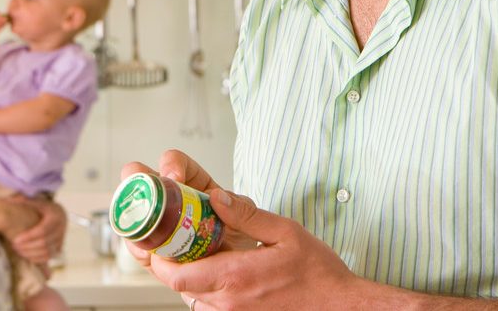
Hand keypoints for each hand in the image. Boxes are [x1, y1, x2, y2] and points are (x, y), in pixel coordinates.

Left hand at [8, 197, 66, 265]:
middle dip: (27, 246)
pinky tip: (26, 255)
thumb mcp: (38, 202)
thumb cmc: (45, 207)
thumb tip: (12, 199)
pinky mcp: (60, 247)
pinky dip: (38, 259)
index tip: (15, 240)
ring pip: (47, 252)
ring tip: (18, 250)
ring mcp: (61, 239)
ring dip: (31, 254)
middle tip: (14, 246)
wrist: (59, 214)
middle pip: (44, 243)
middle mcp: (61, 229)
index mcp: (56, 216)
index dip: (28, 237)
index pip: (42, 230)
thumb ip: (26, 201)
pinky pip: (49, 257)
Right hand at [117, 151, 258, 271]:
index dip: (171, 165)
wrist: (243, 271)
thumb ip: (242, 208)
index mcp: (193, 184)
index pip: (176, 163)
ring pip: (135, 213)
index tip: (174, 176)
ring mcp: (159, 225)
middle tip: (143, 191)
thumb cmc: (245, 239)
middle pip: (143, 180)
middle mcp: (171, 201)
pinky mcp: (155, 251)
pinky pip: (140, 246)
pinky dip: (140, 248)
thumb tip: (220, 198)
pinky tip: (147, 251)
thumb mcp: (253, 218)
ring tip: (143, 227)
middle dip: (137, 180)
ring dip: (134, 217)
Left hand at [150, 188, 360, 310]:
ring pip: (191, 297)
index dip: (159, 257)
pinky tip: (218, 269)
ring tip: (197, 251)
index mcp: (236, 276)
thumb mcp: (286, 231)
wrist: (338, 307)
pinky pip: (209, 305)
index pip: (176, 274)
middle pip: (178, 286)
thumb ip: (246, 214)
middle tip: (173, 238)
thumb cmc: (318, 273)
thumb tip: (215, 197)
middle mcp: (229, 302)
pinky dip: (205, 288)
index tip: (158, 237)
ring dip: (188, 275)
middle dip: (170, 262)